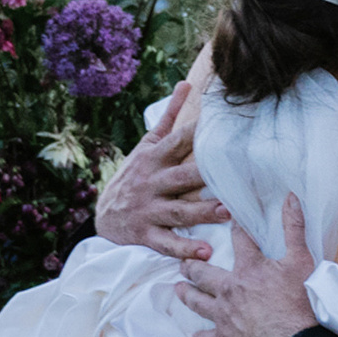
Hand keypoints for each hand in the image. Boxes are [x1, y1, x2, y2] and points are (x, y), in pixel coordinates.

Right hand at [95, 81, 230, 258]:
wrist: (103, 217)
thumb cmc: (134, 176)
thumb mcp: (147, 145)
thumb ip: (169, 117)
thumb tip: (187, 84)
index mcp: (154, 158)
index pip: (178, 142)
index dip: (198, 132)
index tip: (223, 125)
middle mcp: (152, 183)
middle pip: (182, 177)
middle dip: (205, 176)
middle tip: (234, 175)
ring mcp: (149, 209)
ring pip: (179, 211)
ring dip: (202, 212)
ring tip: (227, 213)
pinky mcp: (147, 234)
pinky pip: (167, 243)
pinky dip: (185, 249)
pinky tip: (205, 252)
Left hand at [174, 197, 320, 336]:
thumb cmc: (298, 303)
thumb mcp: (301, 261)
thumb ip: (294, 228)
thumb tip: (291, 198)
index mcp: (248, 268)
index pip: (240, 240)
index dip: (236, 226)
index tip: (228, 218)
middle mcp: (229, 289)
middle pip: (204, 273)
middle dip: (192, 265)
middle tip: (183, 261)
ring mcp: (224, 316)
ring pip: (198, 302)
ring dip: (187, 294)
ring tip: (178, 288)